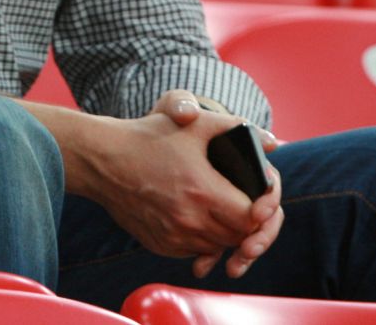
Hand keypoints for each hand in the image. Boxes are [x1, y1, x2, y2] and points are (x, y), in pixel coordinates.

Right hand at [73, 104, 275, 275]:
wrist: (102, 159)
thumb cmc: (148, 137)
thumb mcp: (193, 124)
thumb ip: (236, 127)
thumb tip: (272, 143)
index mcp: (203, 190)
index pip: (250, 218)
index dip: (260, 210)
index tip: (257, 199)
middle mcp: (189, 220)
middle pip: (237, 236)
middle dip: (245, 222)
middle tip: (243, 204)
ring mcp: (172, 236)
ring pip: (216, 246)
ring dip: (225, 232)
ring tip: (220, 209)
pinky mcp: (159, 245)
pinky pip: (192, 250)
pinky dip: (201, 239)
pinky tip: (196, 216)